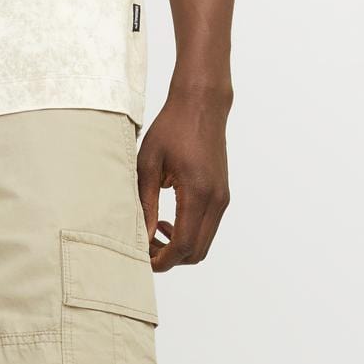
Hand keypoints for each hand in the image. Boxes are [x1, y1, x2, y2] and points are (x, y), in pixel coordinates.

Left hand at [137, 90, 230, 270]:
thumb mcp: (148, 165)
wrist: (202, 103)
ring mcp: (222, 199)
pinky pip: (207, 230)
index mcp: (198, 193)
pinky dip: (188, 236)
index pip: (183, 246)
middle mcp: (216, 200)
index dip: (161, 260)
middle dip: (169, 258)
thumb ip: (146, 204)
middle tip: (145, 246)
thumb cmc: (172, 128)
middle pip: (195, 253)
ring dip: (178, 248)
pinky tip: (168, 222)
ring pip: (202, 245)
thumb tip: (143, 237)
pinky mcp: (222, 195)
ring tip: (154, 233)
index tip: (142, 258)